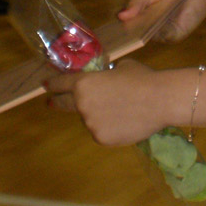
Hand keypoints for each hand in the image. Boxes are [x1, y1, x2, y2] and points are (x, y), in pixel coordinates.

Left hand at [45, 59, 165, 146]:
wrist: (160, 100)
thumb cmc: (141, 77)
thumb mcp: (120, 67)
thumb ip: (106, 75)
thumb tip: (106, 80)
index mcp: (84, 83)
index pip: (62, 83)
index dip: (52, 83)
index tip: (45, 85)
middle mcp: (82, 105)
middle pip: (65, 104)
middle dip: (56, 102)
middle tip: (51, 103)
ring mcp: (91, 124)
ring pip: (89, 119)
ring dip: (96, 114)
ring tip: (120, 109)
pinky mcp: (102, 139)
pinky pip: (101, 131)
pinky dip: (108, 127)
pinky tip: (125, 120)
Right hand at [119, 0, 205, 42]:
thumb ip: (136, 1)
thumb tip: (120, 16)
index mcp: (140, 14)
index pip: (125, 24)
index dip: (116, 28)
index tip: (107, 32)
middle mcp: (148, 26)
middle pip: (133, 34)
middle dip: (125, 35)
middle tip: (116, 36)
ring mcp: (160, 32)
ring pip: (146, 37)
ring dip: (141, 34)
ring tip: (133, 30)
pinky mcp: (173, 35)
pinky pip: (162, 36)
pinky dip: (157, 32)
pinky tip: (153, 27)